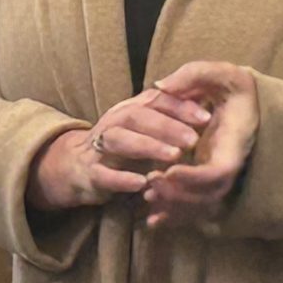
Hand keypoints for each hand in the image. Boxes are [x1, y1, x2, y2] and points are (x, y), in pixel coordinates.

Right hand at [25, 86, 211, 210]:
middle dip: (166, 126)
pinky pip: (103, 174)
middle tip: (193, 139)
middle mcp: (113, 124)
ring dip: (147, 146)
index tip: (207, 116)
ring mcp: (99, 148)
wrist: (75, 167)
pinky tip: (141, 183)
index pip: (154, 100)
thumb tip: (204, 102)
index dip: (180, 106)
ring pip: (119, 140)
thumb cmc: (121, 147)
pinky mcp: (90, 173)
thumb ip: (168, 117)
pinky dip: (121, 178)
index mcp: (129, 111)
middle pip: (136, 116)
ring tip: (174, 156)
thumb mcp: (142, 128)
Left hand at [142, 61, 258, 231]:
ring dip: (176, 208)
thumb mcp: (220, 72)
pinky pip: (196, 206)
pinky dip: (176, 216)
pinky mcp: (209, 180)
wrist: (247, 100)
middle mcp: (230, 165)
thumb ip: (194, 75)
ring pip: (202, 206)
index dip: (194, 177)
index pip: (219, 171)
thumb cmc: (233, 85)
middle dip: (180, 195)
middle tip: (150, 183)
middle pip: (210, 195)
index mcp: (235, 144)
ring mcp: (221, 175)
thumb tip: (161, 86)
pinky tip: (152, 222)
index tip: (168, 172)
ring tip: (147, 198)